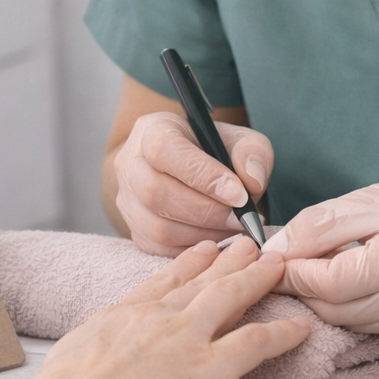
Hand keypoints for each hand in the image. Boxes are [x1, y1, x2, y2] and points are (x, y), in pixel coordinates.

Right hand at [0, 237, 308, 378]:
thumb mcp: (70, 358)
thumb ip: (90, 352)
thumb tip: (85, 363)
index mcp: (123, 315)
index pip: (163, 281)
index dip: (187, 264)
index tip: (201, 251)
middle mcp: (159, 317)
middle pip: (203, 280)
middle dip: (229, 259)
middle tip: (248, 243)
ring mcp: (188, 338)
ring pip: (232, 296)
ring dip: (258, 278)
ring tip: (277, 264)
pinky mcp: (211, 368)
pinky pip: (257, 342)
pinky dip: (282, 332)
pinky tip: (300, 327)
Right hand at [112, 110, 272, 254]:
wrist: (189, 170)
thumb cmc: (215, 151)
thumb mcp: (240, 140)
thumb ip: (252, 153)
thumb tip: (251, 181)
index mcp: (151, 130)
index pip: (165, 150)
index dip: (202, 175)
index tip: (239, 195)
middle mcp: (130, 163)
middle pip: (156, 192)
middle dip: (206, 211)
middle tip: (241, 218)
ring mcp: (126, 200)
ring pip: (157, 226)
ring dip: (202, 233)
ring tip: (232, 228)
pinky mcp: (134, 229)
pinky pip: (159, 248)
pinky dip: (193, 248)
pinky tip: (216, 238)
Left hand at [264, 161, 378, 340]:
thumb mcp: (373, 199)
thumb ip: (321, 226)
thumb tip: (275, 252)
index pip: (328, 283)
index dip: (293, 271)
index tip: (273, 254)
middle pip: (333, 307)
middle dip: (304, 284)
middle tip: (290, 257)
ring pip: (346, 321)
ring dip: (324, 296)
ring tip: (322, 262)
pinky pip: (367, 324)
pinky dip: (349, 305)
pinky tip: (352, 277)